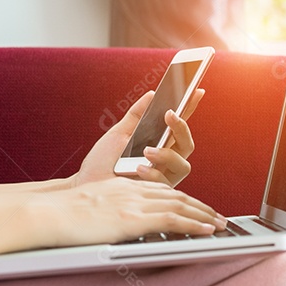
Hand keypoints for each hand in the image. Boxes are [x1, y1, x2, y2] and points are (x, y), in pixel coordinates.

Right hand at [33, 177, 226, 246]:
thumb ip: (109, 211)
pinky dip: (194, 224)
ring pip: (180, 205)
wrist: (47, 214)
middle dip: (200, 206)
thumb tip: (114, 223)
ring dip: (204, 215)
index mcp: (122, 187)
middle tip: (217, 216)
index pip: (161, 190)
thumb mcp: (91, 207)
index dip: (182, 198)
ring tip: (220, 224)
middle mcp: (132, 191)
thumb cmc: (60, 215)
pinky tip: (208, 230)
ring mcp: (134, 204)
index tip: (196, 207)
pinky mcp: (134, 218)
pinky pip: (173, 220)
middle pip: (176, 195)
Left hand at [72, 88, 205, 187]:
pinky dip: (153, 174)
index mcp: (159, 145)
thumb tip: (152, 94)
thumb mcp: (118, 133)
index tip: (198, 90)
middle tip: (169, 115)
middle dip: (182, 128)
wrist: (87, 185)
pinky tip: (139, 168)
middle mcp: (166, 161)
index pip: (179, 125)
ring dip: (167, 155)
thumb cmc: (102, 162)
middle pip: (188, 144)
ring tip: (147, 151)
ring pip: (183, 165)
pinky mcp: (156, 195)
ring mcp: (163, 178)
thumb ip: (136, 115)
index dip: (191, 108)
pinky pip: (165, 183)